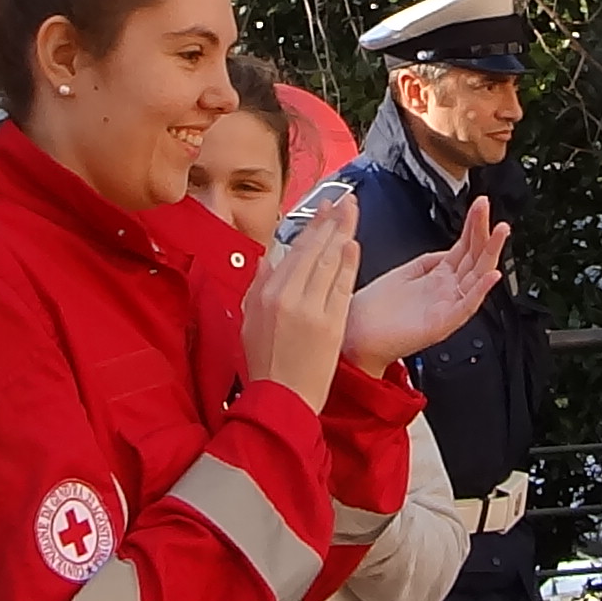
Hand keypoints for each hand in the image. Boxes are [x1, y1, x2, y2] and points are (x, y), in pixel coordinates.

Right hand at [242, 194, 359, 411]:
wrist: (281, 400)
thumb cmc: (264, 365)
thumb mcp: (248, 321)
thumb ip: (257, 286)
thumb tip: (267, 259)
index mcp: (267, 294)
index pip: (293, 250)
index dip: (311, 226)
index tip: (323, 208)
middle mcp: (289, 297)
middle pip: (314, 250)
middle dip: (331, 221)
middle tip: (344, 200)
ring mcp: (312, 309)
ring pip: (330, 263)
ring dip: (343, 234)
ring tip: (352, 213)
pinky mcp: (332, 324)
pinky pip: (342, 287)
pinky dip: (349, 264)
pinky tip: (354, 245)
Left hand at [342, 196, 510, 375]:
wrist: (356, 335)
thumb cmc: (375, 309)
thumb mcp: (405, 273)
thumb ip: (429, 261)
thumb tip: (448, 248)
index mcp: (438, 278)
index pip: (464, 248)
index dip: (474, 226)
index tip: (480, 205)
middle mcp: (446, 291)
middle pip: (474, 258)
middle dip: (483, 231)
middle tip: (488, 208)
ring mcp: (446, 306)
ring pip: (477, 277)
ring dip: (490, 253)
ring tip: (499, 233)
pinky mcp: (441, 324)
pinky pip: (466, 306)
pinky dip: (480, 291)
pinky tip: (491, 276)